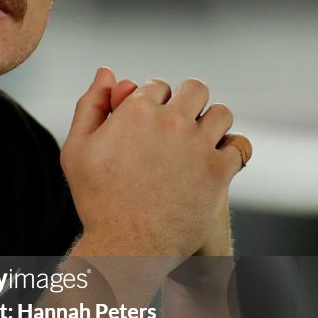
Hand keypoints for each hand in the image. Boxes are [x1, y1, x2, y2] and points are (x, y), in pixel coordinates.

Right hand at [61, 68, 247, 256]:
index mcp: (135, 112)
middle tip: (181, 127)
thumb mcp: (78, 150)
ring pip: (221, 113)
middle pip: (195, 89)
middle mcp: (170, 122)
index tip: (153, 124)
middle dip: (189, 104)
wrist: (125, 246)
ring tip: (201, 143)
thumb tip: (106, 71)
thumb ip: (90, 105)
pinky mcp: (218, 171)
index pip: (157, 85)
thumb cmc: (96, 200)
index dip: (155, 103)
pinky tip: (219, 163)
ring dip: (213, 124)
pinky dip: (232, 152)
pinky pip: (239, 147)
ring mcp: (197, 146)